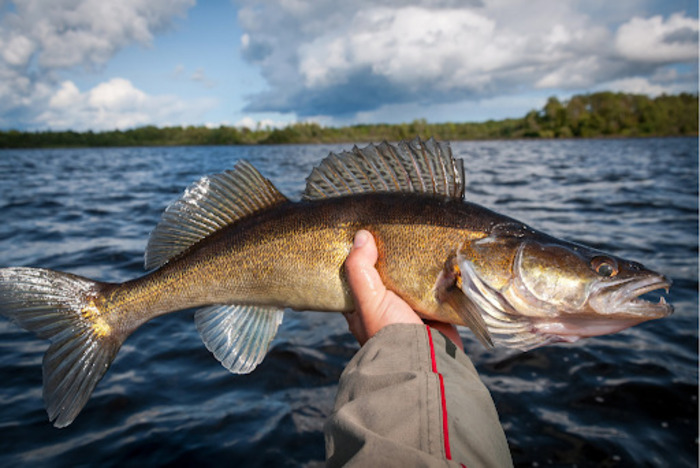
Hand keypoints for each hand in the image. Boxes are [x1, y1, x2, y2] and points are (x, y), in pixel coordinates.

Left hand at [343, 230, 463, 350]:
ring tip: (421, 237)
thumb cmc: (389, 334)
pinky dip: (440, 276)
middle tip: (398, 230)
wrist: (428, 361)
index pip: (356, 276)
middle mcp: (386, 308)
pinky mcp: (436, 311)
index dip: (359, 257)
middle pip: (387, 275)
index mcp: (363, 307)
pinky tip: (442, 256)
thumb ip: (360, 270)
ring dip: (418, 266)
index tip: (365, 232)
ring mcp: (412, 310)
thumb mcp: (368, 300)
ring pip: (413, 280)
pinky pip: (437, 288)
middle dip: (393, 258)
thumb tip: (361, 236)